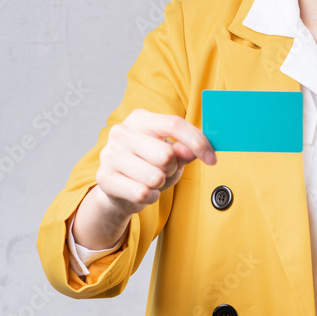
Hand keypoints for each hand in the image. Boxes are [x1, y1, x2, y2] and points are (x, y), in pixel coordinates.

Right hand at [95, 108, 216, 218]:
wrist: (117, 187)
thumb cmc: (148, 164)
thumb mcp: (171, 153)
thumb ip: (184, 150)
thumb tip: (193, 150)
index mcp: (140, 118)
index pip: (174, 124)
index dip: (198, 142)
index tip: (212, 159)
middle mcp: (121, 132)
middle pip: (166, 154)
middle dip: (173, 168)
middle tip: (164, 170)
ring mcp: (109, 154)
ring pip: (155, 177)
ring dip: (161, 184)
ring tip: (151, 180)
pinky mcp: (104, 178)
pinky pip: (142, 193)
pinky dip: (150, 197)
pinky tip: (142, 191)